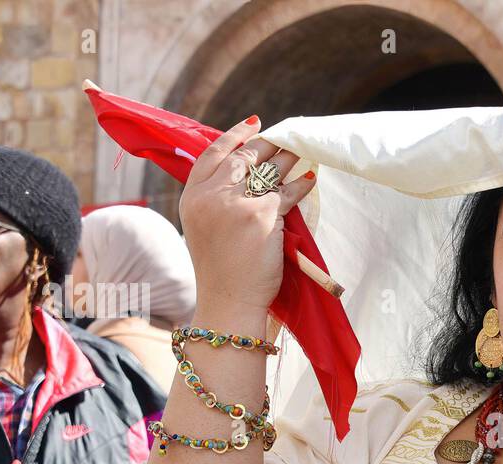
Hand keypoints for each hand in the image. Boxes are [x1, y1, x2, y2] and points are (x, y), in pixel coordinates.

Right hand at [179, 115, 317, 320]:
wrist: (228, 300)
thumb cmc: (220, 269)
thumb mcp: (203, 226)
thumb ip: (214, 197)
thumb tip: (243, 172)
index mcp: (192, 196)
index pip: (212, 153)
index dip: (234, 135)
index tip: (253, 123)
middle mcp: (211, 196)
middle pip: (244, 158)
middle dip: (267, 146)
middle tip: (284, 140)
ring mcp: (236, 204)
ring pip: (268, 171)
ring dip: (287, 160)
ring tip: (299, 152)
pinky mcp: (263, 216)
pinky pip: (287, 193)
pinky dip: (301, 185)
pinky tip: (310, 179)